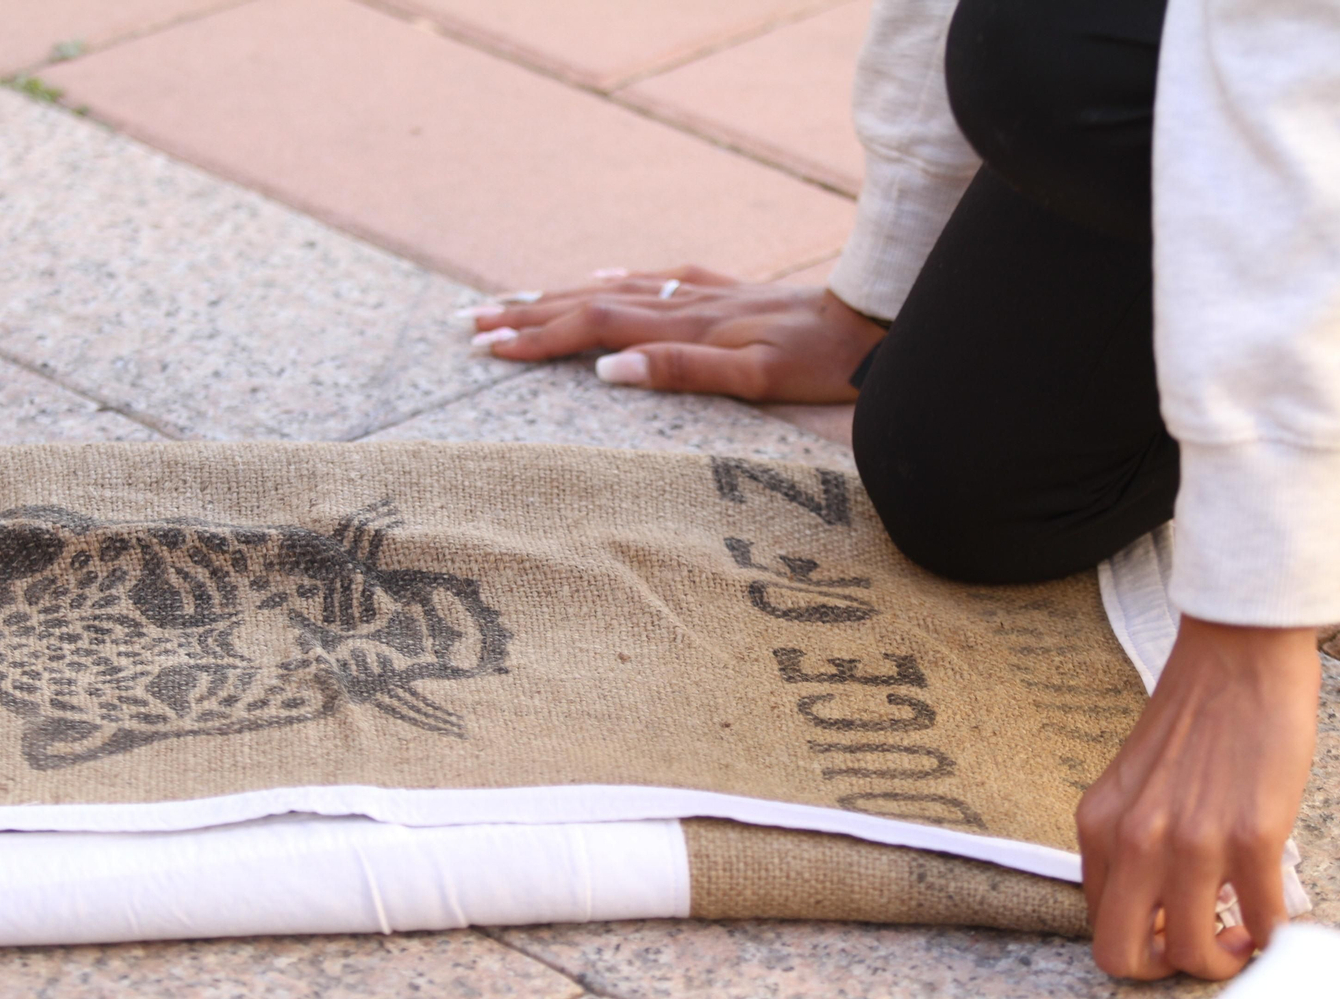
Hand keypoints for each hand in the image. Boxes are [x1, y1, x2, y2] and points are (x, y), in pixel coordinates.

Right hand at [467, 266, 884, 402]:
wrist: (870, 321)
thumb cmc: (817, 361)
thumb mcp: (753, 379)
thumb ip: (681, 371)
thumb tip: (608, 370)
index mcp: (682, 327)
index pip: (591, 327)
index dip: (537, 338)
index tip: (486, 347)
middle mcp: (684, 303)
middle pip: (588, 303)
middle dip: (527, 314)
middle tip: (469, 323)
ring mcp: (703, 294)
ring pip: (613, 291)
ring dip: (559, 297)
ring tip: (512, 302)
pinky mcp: (725, 293)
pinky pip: (656, 281)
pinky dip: (618, 282)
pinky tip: (601, 279)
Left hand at [1076, 616, 1319, 980]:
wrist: (1236, 658)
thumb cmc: (1192, 719)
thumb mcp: (1133, 785)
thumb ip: (1131, 842)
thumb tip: (1156, 905)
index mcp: (1098, 825)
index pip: (1098, 924)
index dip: (1139, 942)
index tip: (1173, 929)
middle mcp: (1134, 839)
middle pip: (1124, 957)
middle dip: (1166, 969)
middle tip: (1203, 945)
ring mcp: (1191, 841)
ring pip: (1192, 955)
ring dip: (1225, 960)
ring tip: (1245, 933)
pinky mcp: (1251, 836)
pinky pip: (1262, 923)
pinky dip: (1274, 935)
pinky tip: (1278, 916)